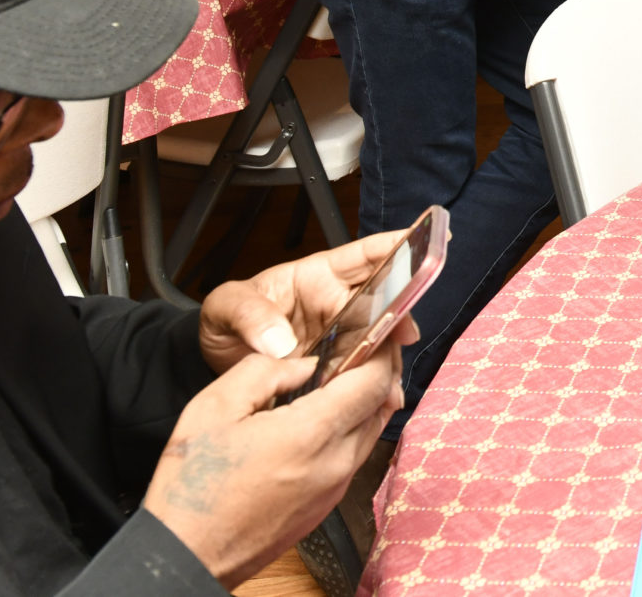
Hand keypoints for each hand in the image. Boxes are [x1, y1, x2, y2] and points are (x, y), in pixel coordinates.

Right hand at [141, 338, 408, 585]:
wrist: (186, 556)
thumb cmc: (193, 486)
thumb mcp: (214, 408)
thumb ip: (265, 371)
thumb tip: (305, 364)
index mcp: (311, 434)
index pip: (373, 381)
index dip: (381, 349)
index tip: (376, 331)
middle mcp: (335, 464)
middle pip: (381, 405)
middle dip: (378, 371)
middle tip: (362, 348)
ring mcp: (334, 489)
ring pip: (371, 431)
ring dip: (366, 401)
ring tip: (340, 380)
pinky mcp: (325, 506)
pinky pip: (354, 456)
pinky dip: (351, 429)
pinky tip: (322, 420)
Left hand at [198, 228, 409, 375]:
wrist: (215, 364)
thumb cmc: (223, 322)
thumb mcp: (225, 307)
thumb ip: (249, 316)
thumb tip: (279, 339)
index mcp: (316, 277)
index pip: (362, 256)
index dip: (396, 246)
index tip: (426, 241)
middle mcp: (336, 304)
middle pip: (382, 302)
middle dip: (399, 314)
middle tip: (404, 334)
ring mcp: (340, 337)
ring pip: (379, 341)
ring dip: (387, 359)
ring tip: (387, 382)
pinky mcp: (337, 368)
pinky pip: (364, 372)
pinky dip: (374, 386)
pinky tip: (379, 399)